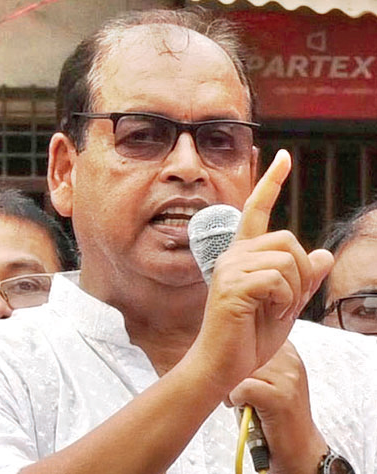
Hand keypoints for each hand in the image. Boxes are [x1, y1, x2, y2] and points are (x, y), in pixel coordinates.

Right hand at [189, 150, 333, 399]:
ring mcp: (231, 269)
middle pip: (288, 239)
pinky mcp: (232, 286)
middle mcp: (234, 255)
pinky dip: (285, 301)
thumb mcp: (286, 304)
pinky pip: (277, 279)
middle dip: (300, 273)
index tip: (284, 157)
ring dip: (293, 291)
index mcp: (244, 255)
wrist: (224, 364)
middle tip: (286, 302)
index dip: (272, 183)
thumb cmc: (250, 335)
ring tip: (275, 311)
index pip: (257, 210)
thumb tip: (324, 254)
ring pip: (286, 259)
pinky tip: (269, 314)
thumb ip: (303, 279)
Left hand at [229, 341, 327, 473]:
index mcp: (288, 351)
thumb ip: (256, 357)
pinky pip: (242, 388)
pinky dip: (235, 399)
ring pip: (241, 370)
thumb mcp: (270, 376)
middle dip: (233, 371)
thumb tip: (223, 340)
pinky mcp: (280, 396)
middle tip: (236, 387)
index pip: (252, 335)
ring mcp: (287, 378)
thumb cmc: (275, 412)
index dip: (239, 352)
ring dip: (232, 386)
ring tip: (239, 399)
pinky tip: (243, 406)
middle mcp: (291, 360)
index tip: (237, 367)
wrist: (298, 448)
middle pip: (244, 353)